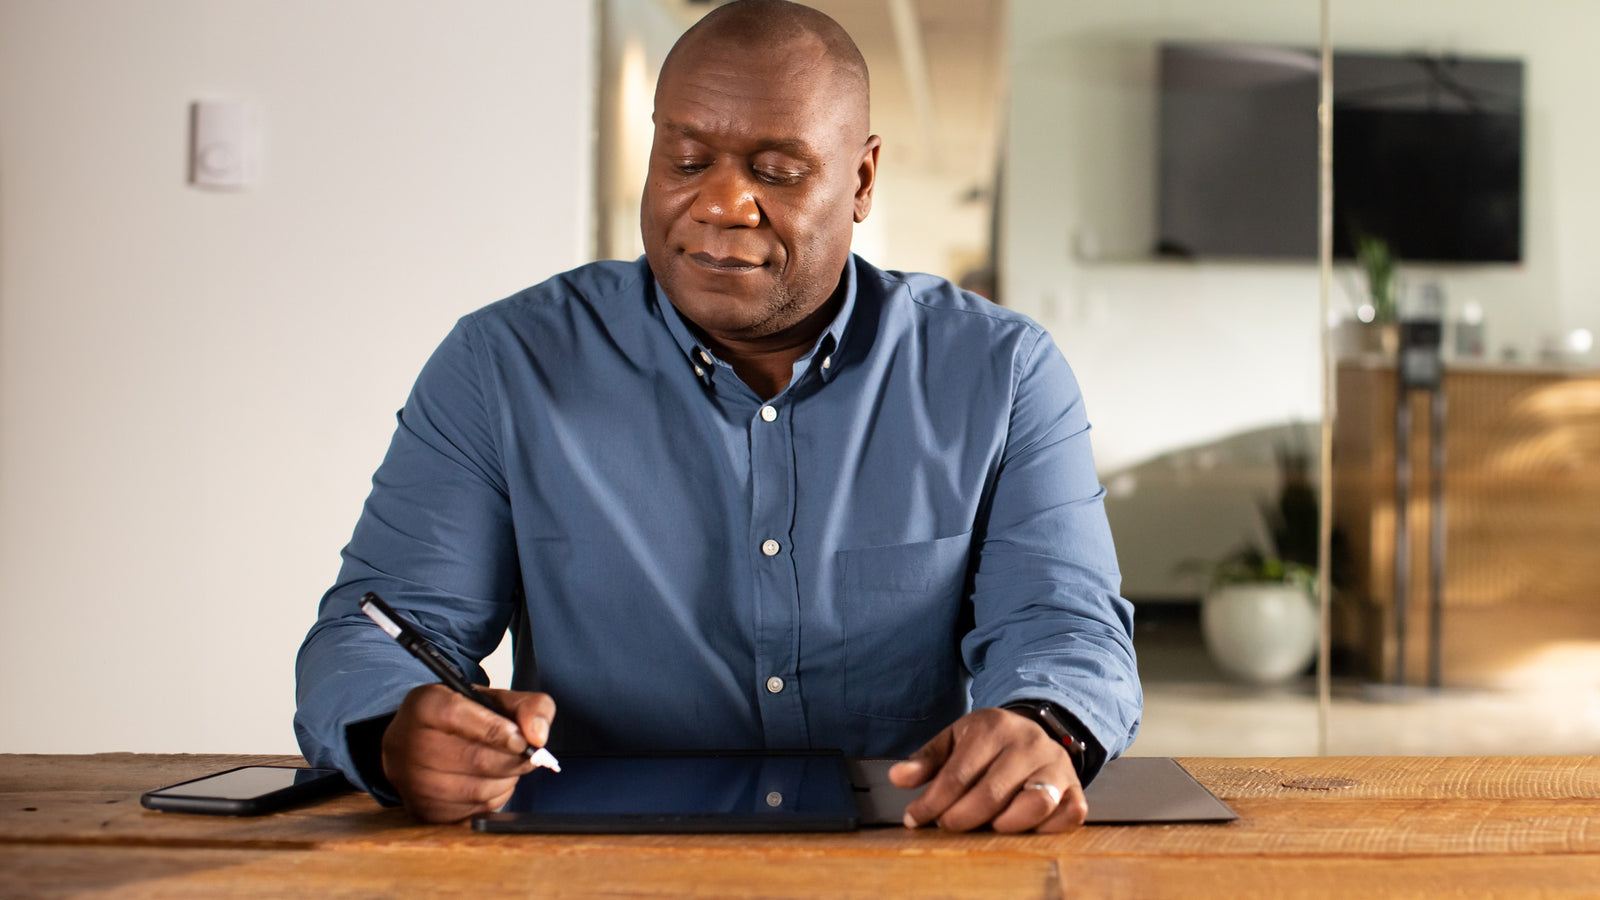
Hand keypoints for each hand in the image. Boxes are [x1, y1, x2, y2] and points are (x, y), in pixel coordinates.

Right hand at [381, 683, 556, 822]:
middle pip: (475, 759)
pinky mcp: (422, 811)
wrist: (420, 744)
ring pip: (477, 790)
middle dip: (514, 759)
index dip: (495, 730)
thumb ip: (529, 706)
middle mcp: (407, 744)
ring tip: (508, 766)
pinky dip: (494, 798)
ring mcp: (412, 782)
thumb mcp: (495, 700)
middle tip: (527, 754)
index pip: (456, 715)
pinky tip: (491, 782)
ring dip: (507, 780)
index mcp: (424, 705)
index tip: (522, 740)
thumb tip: (539, 736)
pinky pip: (472, 811)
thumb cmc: (465, 718)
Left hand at [888, 706, 1086, 832]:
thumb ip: (926, 760)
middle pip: (993, 792)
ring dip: (1005, 824)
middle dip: (962, 817)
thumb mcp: (954, 739)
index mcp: (994, 727)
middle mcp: (1029, 744)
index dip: (933, 802)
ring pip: (1036, 803)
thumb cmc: (988, 741)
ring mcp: (1056, 766)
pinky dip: (1045, 828)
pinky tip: (1022, 828)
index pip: (959, 773)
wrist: (1035, 728)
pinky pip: (1069, 814)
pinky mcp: (1076, 787)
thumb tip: (899, 778)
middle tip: (947, 824)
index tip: (915, 818)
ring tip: (986, 826)